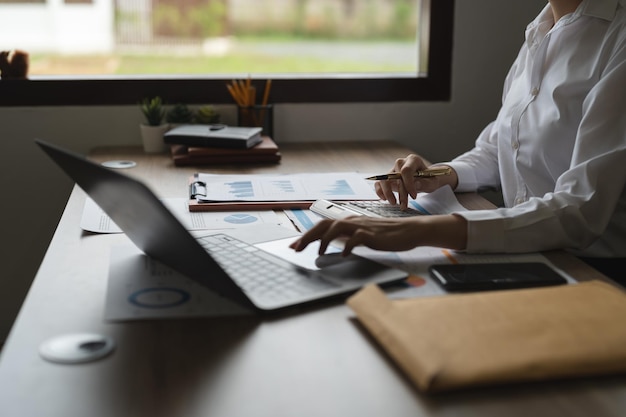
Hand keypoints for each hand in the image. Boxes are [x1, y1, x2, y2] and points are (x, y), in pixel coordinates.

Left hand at [290, 214, 467, 256]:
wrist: (409, 231)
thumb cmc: (387, 235)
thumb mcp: (363, 236)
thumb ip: (348, 238)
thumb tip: (332, 246)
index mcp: (349, 221)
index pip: (323, 225)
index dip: (307, 234)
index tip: (295, 245)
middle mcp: (352, 221)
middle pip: (324, 224)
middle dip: (308, 236)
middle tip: (296, 248)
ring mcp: (362, 226)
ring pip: (336, 227)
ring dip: (325, 240)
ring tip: (319, 252)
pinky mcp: (372, 234)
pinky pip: (356, 238)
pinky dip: (348, 245)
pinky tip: (344, 254)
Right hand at [374, 154, 457, 208]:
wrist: (426, 180)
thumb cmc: (430, 180)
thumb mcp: (433, 182)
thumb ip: (425, 183)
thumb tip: (415, 185)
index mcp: (413, 160)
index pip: (406, 170)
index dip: (408, 184)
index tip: (413, 196)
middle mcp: (401, 163)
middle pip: (395, 176)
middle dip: (400, 192)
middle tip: (405, 205)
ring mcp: (393, 170)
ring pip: (384, 179)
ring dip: (388, 193)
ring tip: (394, 203)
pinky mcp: (387, 178)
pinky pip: (379, 183)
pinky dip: (380, 191)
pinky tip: (385, 199)